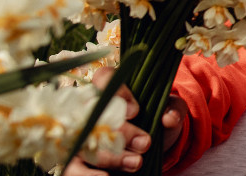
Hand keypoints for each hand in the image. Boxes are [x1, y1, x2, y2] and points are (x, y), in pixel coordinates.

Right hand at [62, 68, 189, 175]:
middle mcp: (87, 108)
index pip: (104, 78)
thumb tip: (169, 118)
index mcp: (109, 87)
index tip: (136, 111)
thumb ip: (173, 108)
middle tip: (145, 142)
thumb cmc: (155, 120)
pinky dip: (88, 175)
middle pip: (94, 114)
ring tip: (137, 162)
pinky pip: (72, 168)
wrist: (150, 147)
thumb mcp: (169, 110)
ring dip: (111, 155)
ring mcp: (78, 134)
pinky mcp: (74, 160)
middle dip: (121, 131)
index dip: (118, 93)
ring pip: (85, 143)